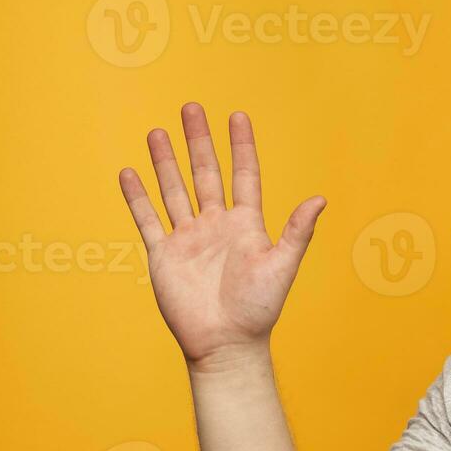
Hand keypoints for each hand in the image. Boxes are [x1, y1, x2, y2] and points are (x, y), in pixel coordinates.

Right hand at [118, 103, 325, 368]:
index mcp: (246, 225)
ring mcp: (188, 238)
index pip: (244, 175)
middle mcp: (216, 226)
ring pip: (174, 190)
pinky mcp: (164, 254)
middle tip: (191, 107)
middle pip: (206, 174)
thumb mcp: (283, 265)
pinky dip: (138, 197)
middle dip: (199, 142)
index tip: (237, 116)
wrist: (226, 342)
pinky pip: (148, 219)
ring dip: (166, 162)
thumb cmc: (259, 308)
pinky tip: (130, 173)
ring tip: (158, 132)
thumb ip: (297, 231)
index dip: (241, 147)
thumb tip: (320, 199)